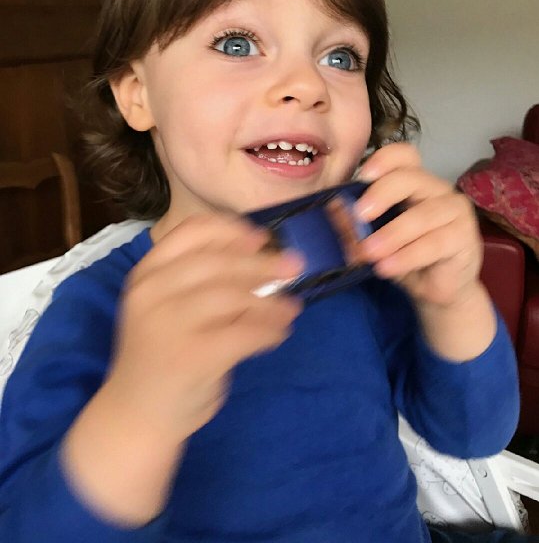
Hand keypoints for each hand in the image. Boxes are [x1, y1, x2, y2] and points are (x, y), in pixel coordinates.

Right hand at [106, 214, 303, 442]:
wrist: (137, 415)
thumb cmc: (161, 354)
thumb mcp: (170, 307)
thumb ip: (203, 279)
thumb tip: (260, 250)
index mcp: (146, 273)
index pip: (189, 232)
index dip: (230, 230)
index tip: (260, 238)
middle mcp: (151, 292)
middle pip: (218, 262)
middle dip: (262, 264)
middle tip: (294, 267)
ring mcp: (168, 324)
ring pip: (233, 296)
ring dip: (271, 302)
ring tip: (290, 309)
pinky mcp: (191, 356)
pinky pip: (244, 334)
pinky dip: (269, 331)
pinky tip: (279, 334)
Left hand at [349, 142, 482, 309]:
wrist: (435, 290)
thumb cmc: (403, 255)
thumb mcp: (375, 237)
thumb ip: (357, 222)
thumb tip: (333, 208)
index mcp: (413, 181)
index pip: (404, 155)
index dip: (384, 160)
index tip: (361, 177)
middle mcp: (436, 189)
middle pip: (411, 178)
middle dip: (382, 194)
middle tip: (359, 216)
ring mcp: (455, 210)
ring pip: (423, 215)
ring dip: (391, 234)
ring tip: (368, 252)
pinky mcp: (465, 237)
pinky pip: (435, 243)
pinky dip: (407, 256)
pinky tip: (387, 267)